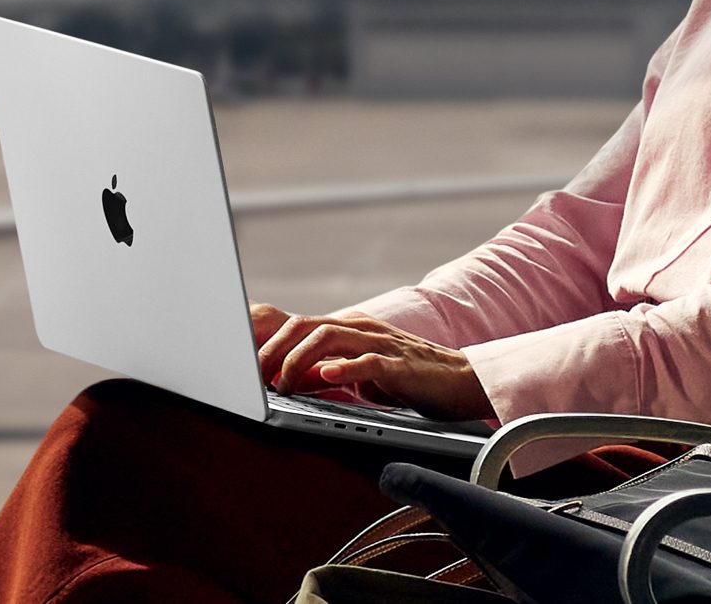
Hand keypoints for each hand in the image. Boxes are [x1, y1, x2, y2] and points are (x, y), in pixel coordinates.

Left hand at [252, 308, 494, 421]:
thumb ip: (330, 371)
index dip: (269, 345)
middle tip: (255, 379)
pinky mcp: (401, 364)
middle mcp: (362, 328)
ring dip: (299, 361)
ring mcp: (382, 343)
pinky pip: (368, 361)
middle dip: (274, 351)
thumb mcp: (362, 373)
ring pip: (329, 337)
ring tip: (283, 385)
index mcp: (351, 328)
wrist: (462, 381)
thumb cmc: (411, 379)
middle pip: (306, 326)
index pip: (299, 326)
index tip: (248, 371)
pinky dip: (344, 368)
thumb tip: (291, 380)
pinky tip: (326, 376)